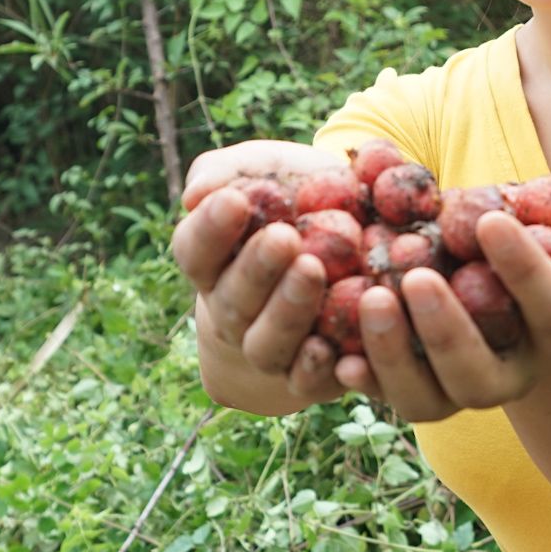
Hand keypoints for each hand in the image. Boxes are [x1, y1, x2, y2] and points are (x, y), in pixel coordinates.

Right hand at [171, 140, 348, 411]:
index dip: (210, 229)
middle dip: (257, 270)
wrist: (357, 232)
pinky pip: (307, 382)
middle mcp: (232, 312)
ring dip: (287, 312)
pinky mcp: (310, 376)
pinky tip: (332, 345)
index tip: (235, 200)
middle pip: (232, 301)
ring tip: (314, 270)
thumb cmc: (297, 194)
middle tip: (284, 237)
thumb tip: (197, 197)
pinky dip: (317, 368)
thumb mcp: (265, 169)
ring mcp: (270, 347)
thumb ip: (227, 172)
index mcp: (212, 263)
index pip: (194, 250)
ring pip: (265, 345)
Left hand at [334, 193, 550, 420]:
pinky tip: (336, 352)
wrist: (513, 273)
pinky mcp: (415, 387)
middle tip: (415, 276)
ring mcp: (461, 389)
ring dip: (394, 355)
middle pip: (481, 375)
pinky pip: (386, 396)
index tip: (489, 220)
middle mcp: (516, 375)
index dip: (524, 269)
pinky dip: (362, 378)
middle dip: (446, 329)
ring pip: (428, 400)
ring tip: (371, 297)